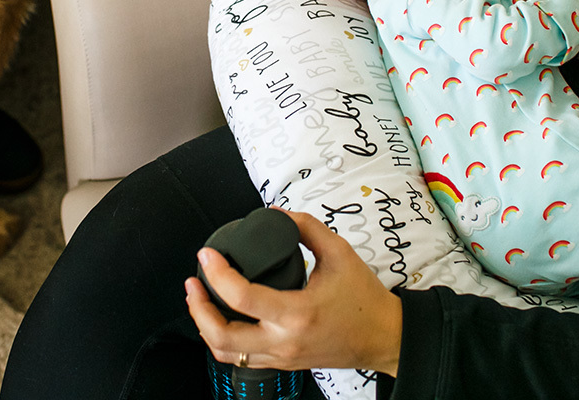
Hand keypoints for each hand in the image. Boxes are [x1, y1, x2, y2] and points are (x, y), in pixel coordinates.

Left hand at [185, 209, 402, 376]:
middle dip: (198, 308)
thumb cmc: (365, 298)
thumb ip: (306, 227)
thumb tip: (276, 213)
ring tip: (200, 300)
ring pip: (226, 354)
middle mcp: (285, 341)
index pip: (242, 297)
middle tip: (193, 282)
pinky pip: (241, 360)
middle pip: (222, 337)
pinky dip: (223, 340)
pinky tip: (221, 318)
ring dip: (205, 326)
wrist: (385, 337)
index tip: (207, 255)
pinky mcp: (283, 364)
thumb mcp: (340, 252)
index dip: (217, 273)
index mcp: (298, 313)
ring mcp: (282, 357)